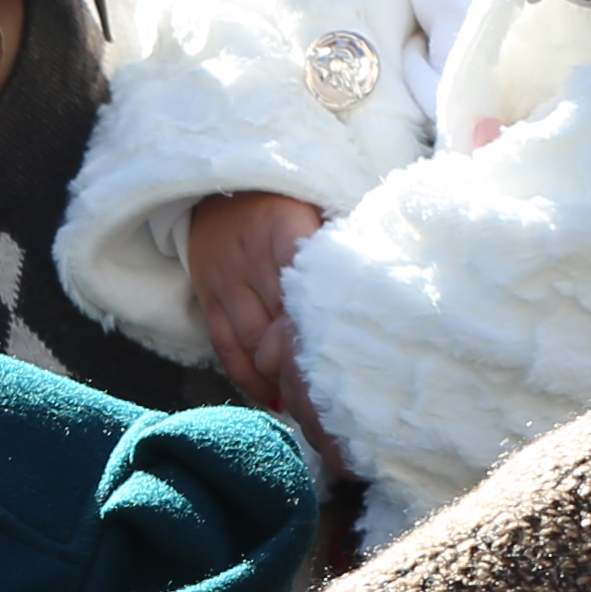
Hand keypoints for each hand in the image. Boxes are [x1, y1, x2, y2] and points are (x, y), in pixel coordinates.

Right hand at [183, 193, 326, 419]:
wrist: (216, 192)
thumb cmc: (281, 204)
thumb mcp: (313, 205)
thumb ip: (338, 239)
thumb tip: (383, 277)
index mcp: (282, 225)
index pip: (304, 274)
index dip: (322, 312)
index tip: (346, 341)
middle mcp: (249, 254)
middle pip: (279, 314)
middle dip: (304, 352)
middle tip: (336, 385)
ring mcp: (224, 279)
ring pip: (252, 338)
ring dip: (280, 371)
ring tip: (309, 399)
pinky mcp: (207, 299)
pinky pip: (226, 347)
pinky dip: (249, 377)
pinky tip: (274, 398)